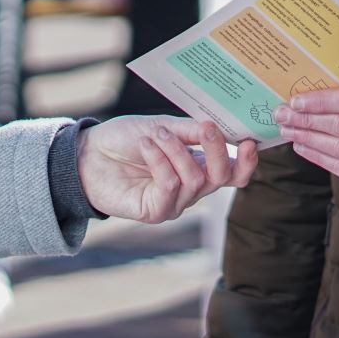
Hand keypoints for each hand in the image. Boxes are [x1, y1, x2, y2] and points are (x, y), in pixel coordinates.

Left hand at [77, 117, 257, 223]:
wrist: (88, 155)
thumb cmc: (125, 139)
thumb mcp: (161, 126)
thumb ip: (189, 130)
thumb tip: (216, 127)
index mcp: (198, 165)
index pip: (234, 172)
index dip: (247, 161)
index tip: (250, 140)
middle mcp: (192, 187)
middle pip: (223, 177)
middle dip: (217, 151)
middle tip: (207, 128)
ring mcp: (175, 202)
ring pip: (195, 179)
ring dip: (176, 150)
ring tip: (156, 134)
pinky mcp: (156, 211)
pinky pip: (170, 186)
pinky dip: (160, 160)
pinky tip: (145, 145)